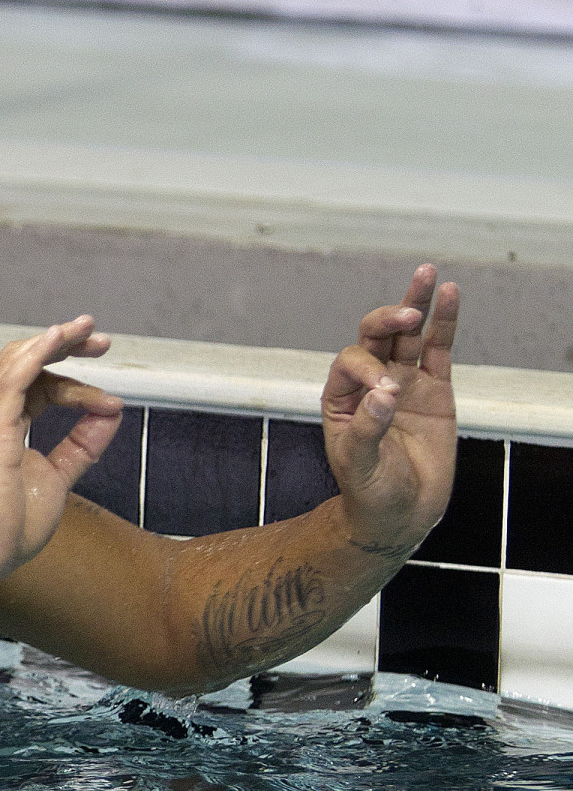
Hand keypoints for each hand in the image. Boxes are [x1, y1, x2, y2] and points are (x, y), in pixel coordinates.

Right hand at [0, 315, 122, 579]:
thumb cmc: (9, 527)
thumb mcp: (58, 478)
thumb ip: (82, 446)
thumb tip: (111, 414)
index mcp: (1, 426)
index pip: (37, 385)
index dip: (73, 384)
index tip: (109, 402)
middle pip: (26, 361)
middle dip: (64, 345)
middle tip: (102, 340)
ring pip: (19, 361)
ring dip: (56, 341)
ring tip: (90, 331)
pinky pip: (14, 378)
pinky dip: (38, 353)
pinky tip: (60, 337)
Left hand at [321, 265, 459, 552]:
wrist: (401, 516)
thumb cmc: (370, 494)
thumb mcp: (359, 467)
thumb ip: (366, 429)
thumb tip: (384, 391)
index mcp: (341, 398)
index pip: (351, 362)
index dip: (367, 368)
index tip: (386, 393)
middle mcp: (370, 383)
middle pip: (376, 336)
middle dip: (388, 319)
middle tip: (406, 314)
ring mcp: (404, 382)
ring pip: (409, 335)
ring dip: (415, 304)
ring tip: (426, 273)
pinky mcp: (435, 389)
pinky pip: (439, 349)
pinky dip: (444, 323)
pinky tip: (449, 294)